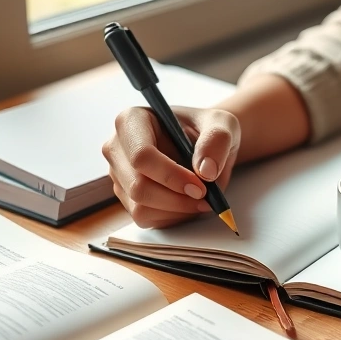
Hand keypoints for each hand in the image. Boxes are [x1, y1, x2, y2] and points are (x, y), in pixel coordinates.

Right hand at [102, 106, 239, 228]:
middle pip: (138, 186)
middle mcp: (117, 148)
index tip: (201, 185)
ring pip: (140, 207)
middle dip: (176, 198)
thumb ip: (217, 140)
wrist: (205, 146)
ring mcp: (119, 175)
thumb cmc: (208, 129)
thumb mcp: (222, 125)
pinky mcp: (127, 197)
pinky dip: (171, 216)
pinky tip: (187, 203)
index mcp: (131, 121)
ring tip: (202, 199)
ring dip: (176, 209)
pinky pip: (145, 218)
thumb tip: (206, 171)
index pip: (141, 156)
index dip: (171, 175)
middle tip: (206, 197)